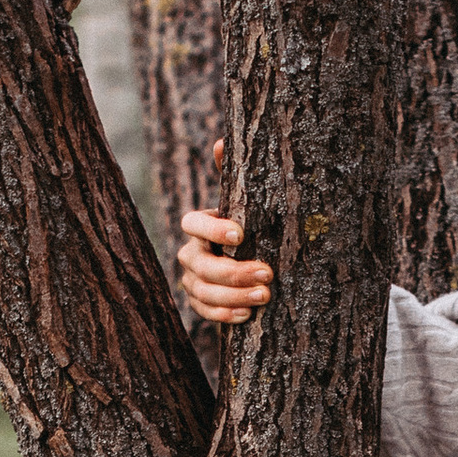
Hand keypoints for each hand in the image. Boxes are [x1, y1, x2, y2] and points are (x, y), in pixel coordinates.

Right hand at [178, 141, 273, 326]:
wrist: (247, 254)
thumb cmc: (247, 221)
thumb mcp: (243, 197)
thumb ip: (232, 173)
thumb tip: (220, 141)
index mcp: (198, 225)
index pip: (192, 223)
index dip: (213, 229)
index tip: (241, 234)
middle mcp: (191, 253)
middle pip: (201, 265)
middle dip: (233, 272)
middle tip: (267, 273)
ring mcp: (192, 280)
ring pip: (203, 292)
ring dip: (234, 296)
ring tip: (265, 295)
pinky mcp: (200, 302)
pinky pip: (205, 313)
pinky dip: (225, 315)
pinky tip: (248, 315)